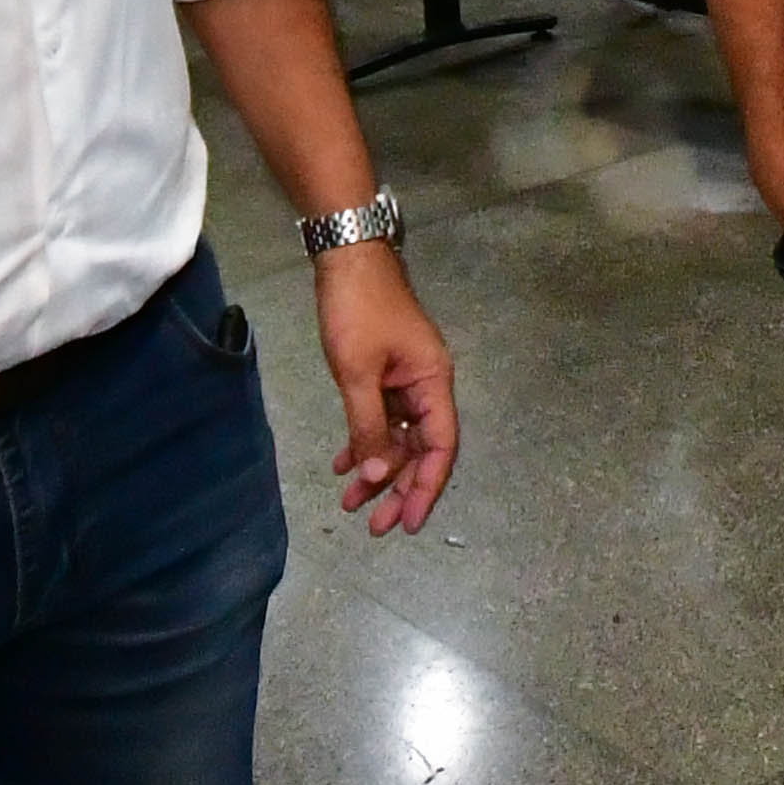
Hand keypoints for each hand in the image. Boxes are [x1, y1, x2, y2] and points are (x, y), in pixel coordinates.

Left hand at [311, 241, 458, 534]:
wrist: (346, 258)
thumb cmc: (358, 310)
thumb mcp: (358, 372)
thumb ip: (369, 427)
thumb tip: (379, 476)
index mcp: (434, 383)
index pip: (440, 447)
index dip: (427, 488)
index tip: (408, 522)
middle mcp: (427, 385)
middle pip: (420, 450)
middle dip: (398, 489)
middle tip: (374, 527)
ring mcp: (405, 380)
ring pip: (397, 438)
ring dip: (376, 470)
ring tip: (350, 505)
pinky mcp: (384, 373)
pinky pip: (380, 419)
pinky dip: (364, 443)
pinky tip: (343, 466)